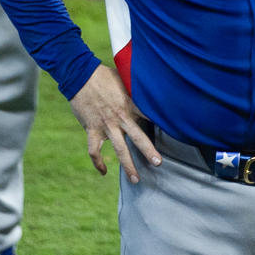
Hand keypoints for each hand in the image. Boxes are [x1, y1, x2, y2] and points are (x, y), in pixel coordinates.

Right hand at [68, 64, 161, 181]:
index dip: (162, 124)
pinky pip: (94, 151)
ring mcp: (105, 125)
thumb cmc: (104, 75)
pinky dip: (98, 163)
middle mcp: (120, 117)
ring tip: (136, 179)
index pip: (150, 116)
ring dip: (128, 165)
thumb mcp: (125, 79)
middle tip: (158, 163)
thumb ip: (136, 90)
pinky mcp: (91, 130)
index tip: (175, 133)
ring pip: (119, 149)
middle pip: (138, 138)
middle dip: (149, 152)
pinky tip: (103, 172)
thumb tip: (151, 89)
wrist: (80, 75)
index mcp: (131, 104)